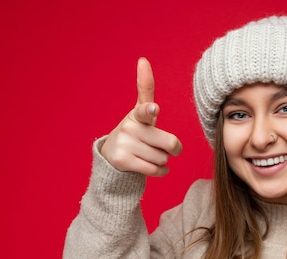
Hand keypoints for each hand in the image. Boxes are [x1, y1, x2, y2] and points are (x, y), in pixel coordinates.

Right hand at [101, 57, 182, 175]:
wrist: (114, 156)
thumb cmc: (136, 131)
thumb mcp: (142, 112)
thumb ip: (146, 89)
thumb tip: (142, 59)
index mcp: (138, 114)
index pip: (146, 109)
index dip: (151, 110)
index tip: (154, 109)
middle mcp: (130, 127)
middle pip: (170, 143)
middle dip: (172, 149)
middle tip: (162, 147)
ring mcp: (126, 144)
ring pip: (163, 158)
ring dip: (163, 160)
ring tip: (149, 155)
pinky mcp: (123, 161)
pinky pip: (155, 170)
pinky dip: (160, 171)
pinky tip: (152, 166)